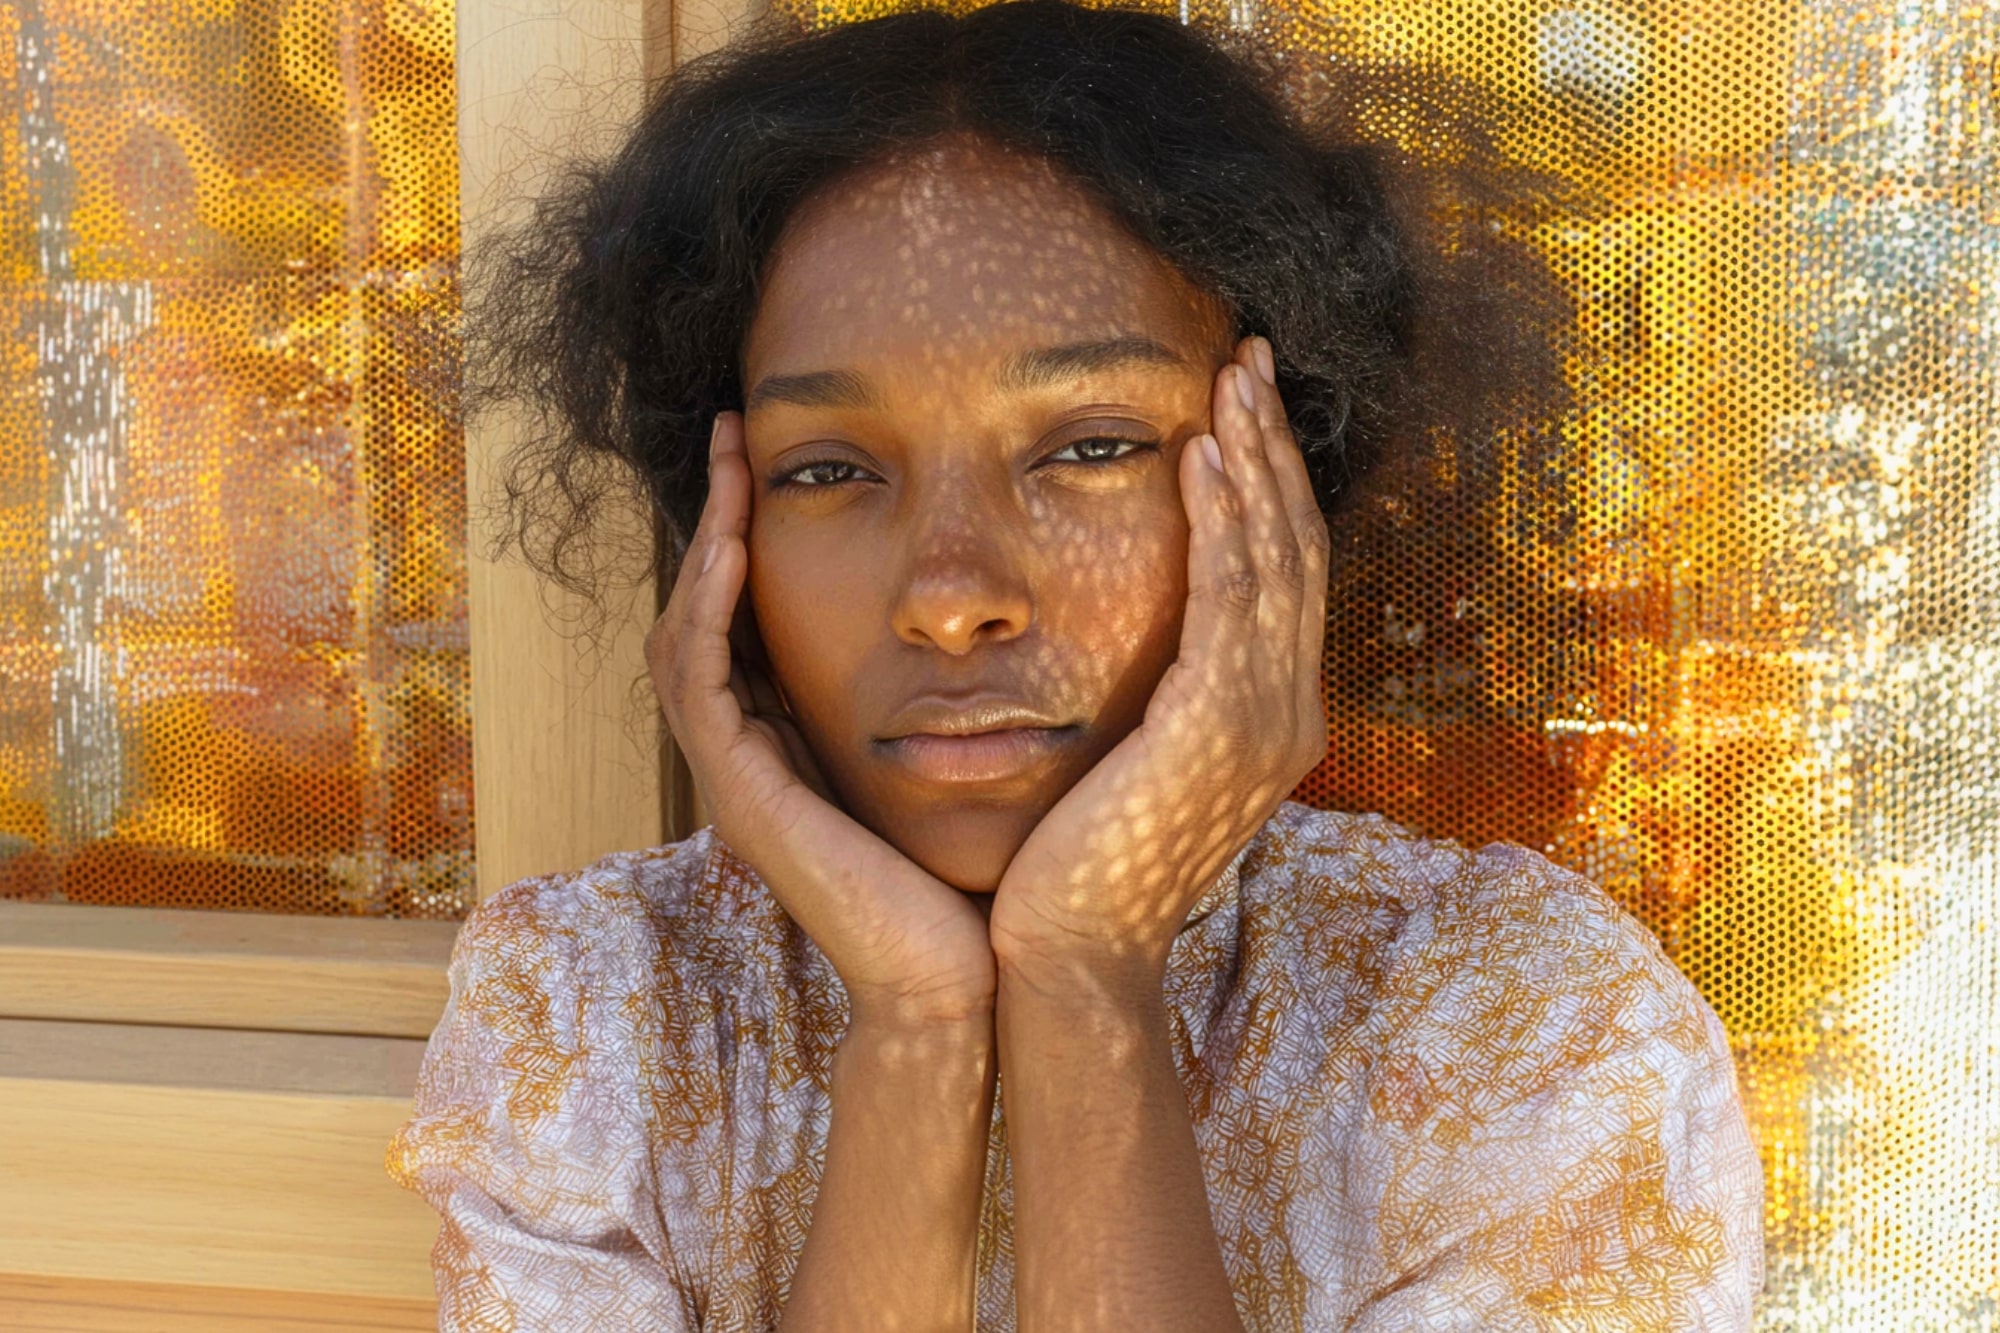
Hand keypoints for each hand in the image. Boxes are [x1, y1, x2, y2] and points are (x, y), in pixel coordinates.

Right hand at [645, 412, 996, 1027]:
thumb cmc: (972, 870)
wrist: (962, 972)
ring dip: (702, 541)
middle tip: (733, 434)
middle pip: (702, 612)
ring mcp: (735, 777)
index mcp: (791, 743)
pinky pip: (702, 679)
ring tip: (728, 462)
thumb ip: (939, 691)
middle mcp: (751, 754)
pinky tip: (735, 542)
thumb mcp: (950, 754)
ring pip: (687, 632)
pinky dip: (710, 605)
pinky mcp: (740, 795)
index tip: (777, 455)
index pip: (746, 618)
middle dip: (713, 519)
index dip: (749, 536)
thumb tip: (990, 609)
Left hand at [987, 337, 1329, 989]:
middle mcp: (1288, 713)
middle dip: (1274, 448)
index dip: (1271, 485)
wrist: (1068, 957)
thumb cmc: (1083, 864)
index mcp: (1271, 718)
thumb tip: (1150, 643)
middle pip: (1295, 549)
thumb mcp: (1138, 763)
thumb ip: (1165, 699)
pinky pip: (1228, 597)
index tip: (1242, 409)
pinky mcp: (1216, 725)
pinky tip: (1200, 456)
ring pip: (1273, 558)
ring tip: (1229, 379)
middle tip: (1251, 358)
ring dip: (1254, 460)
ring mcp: (1263, 721)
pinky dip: (1221, 520)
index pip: (1284, 575)